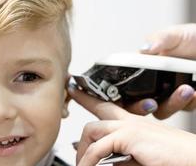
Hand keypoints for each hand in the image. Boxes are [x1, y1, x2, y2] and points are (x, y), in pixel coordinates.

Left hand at [68, 84, 195, 165]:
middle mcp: (130, 121)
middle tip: (72, 91)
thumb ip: (121, 157)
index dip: (91, 97)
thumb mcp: (140, 157)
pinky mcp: (130, 136)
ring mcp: (129, 126)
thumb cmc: (173, 159)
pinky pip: (98, 148)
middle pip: (99, 109)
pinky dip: (89, 160)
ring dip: (83, 148)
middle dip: (83, 99)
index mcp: (134, 124)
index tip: (79, 88)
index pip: (109, 106)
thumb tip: (104, 161)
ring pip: (92, 128)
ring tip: (80, 162)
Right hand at [125, 24, 195, 118]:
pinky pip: (185, 108)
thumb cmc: (190, 37)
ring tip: (186, 90)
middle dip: (141, 108)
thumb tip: (144, 48)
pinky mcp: (187, 101)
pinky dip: (190, 102)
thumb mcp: (173, 35)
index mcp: (141, 70)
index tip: (120, 99)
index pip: (122, 87)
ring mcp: (168, 94)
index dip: (118, 96)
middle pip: (137, 105)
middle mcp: (152, 85)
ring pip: (161, 111)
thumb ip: (159, 39)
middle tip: (150, 103)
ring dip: (171, 104)